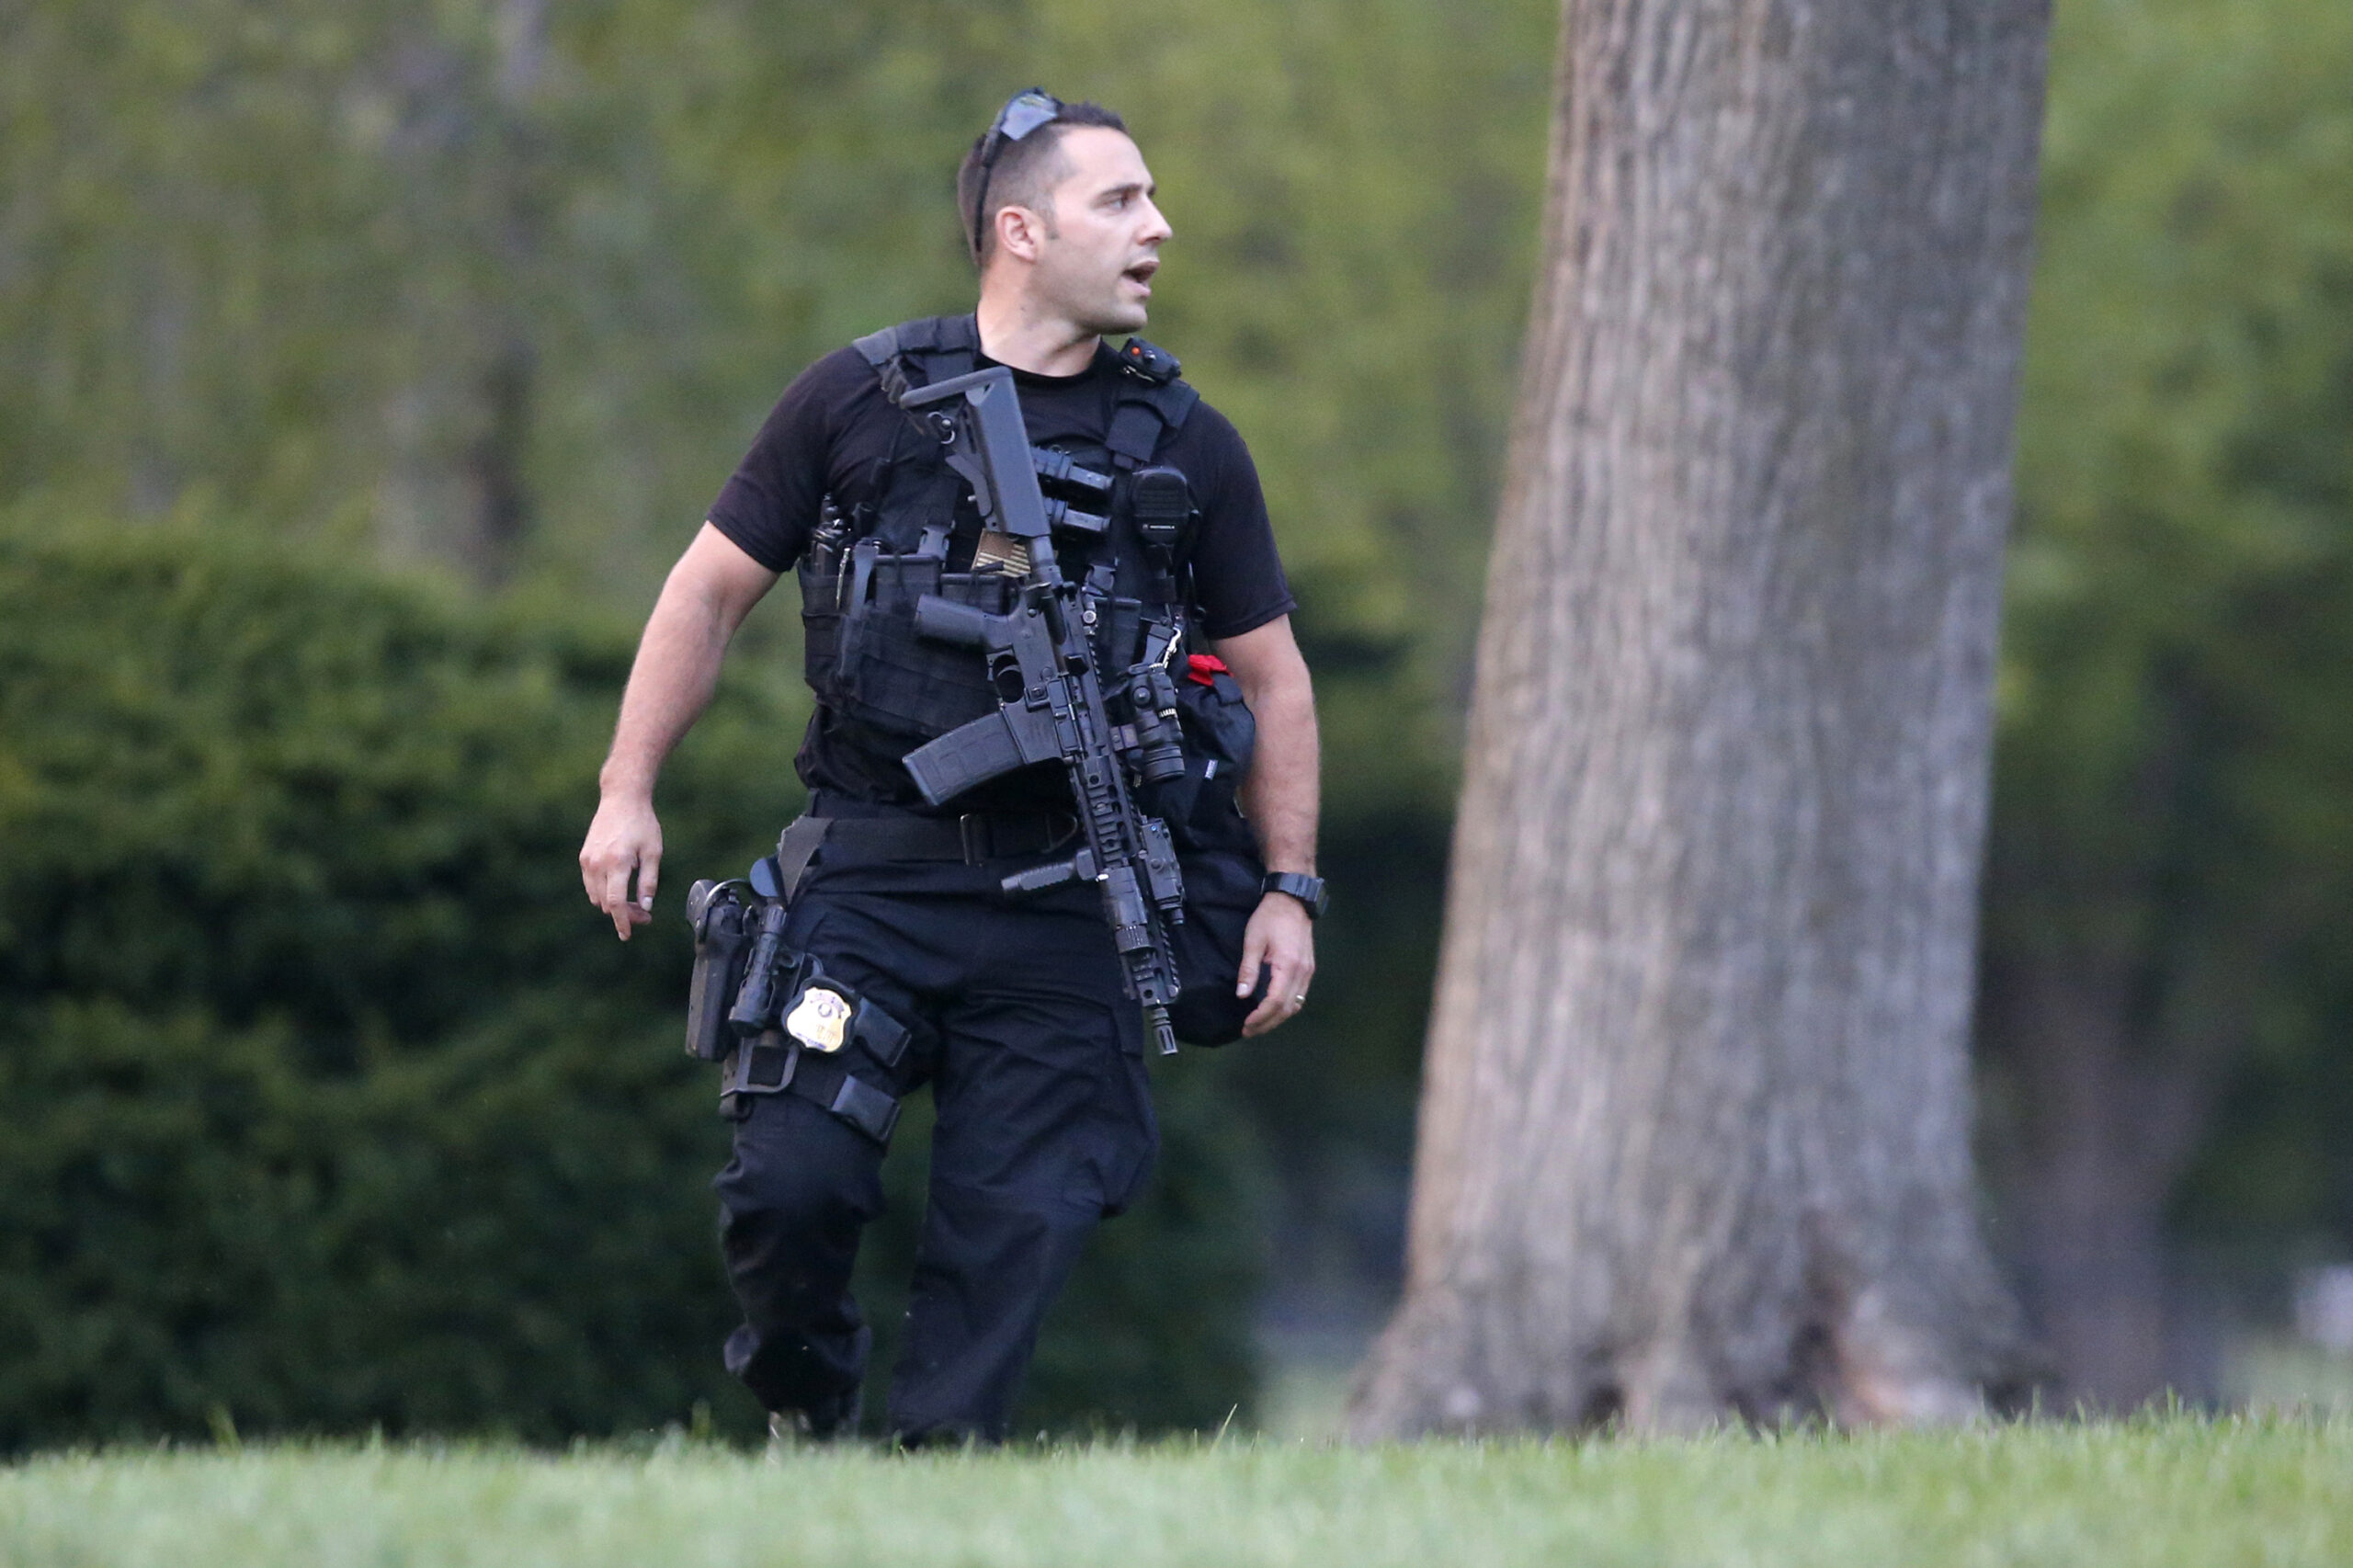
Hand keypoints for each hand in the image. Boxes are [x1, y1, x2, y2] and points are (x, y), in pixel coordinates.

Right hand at [580, 791, 662, 940]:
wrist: (621, 799)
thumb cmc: (643, 824)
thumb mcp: (653, 852)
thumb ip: (649, 882)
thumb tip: (646, 907)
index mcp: (618, 862)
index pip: (616, 902)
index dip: (622, 922)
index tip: (627, 935)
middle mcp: (598, 863)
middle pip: (606, 903)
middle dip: (624, 914)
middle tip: (645, 914)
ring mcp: (588, 861)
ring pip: (596, 897)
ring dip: (613, 905)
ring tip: (634, 902)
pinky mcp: (584, 857)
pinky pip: (590, 885)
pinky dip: (603, 893)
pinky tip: (620, 888)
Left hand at [1237, 890, 1316, 1036]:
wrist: (1292, 900)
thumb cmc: (1270, 917)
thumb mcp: (1253, 941)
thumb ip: (1248, 970)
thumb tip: (1242, 995)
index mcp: (1288, 966)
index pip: (1275, 1002)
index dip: (1261, 1017)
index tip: (1246, 1025)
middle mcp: (1302, 972)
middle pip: (1287, 1009)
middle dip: (1268, 1023)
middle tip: (1249, 1031)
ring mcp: (1308, 971)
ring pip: (1296, 1004)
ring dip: (1278, 1018)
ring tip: (1259, 1024)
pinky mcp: (1309, 968)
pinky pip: (1300, 995)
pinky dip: (1286, 1007)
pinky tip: (1273, 1009)